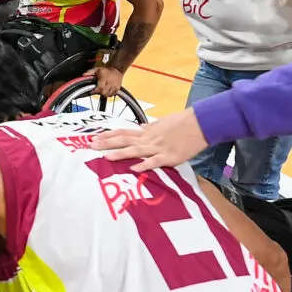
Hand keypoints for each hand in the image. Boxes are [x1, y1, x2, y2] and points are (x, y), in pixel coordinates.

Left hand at [90, 108, 208, 171]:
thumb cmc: (183, 122)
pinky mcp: (169, 157)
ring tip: (105, 157)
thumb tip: (140, 126)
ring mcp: (159, 148)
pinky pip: (154, 162)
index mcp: (148, 131)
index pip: (123, 132)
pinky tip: (133, 168)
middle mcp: (150, 139)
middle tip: (91, 147)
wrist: (201, 123)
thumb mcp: (163, 122)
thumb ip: (150, 127)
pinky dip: (144, 165)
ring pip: (136, 150)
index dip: (108, 135)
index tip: (94, 137)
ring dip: (120, 154)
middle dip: (107, 144)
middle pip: (124, 140)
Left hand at [93, 64, 123, 97]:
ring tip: (101, 91)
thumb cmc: (106, 70)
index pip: (100, 87)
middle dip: (99, 93)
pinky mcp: (118, 88)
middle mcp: (110, 82)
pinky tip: (106, 91)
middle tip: (97, 91)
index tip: (91, 92)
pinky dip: (108, 94)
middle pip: (103, 92)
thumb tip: (83, 75)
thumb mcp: (97, 69)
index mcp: (104, 78)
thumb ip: (90, 72)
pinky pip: (112, 95)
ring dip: (103, 94)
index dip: (95, 91)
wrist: (117, 69)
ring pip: (108, 94)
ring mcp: (115, 86)